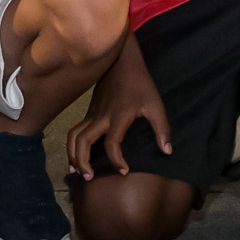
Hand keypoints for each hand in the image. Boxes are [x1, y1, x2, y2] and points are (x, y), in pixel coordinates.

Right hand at [66, 61, 170, 177]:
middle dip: (83, 162)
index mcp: (118, 115)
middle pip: (83, 141)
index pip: (112, 143)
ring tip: (77, 172)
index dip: (116, 160)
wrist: (122, 61)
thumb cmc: (140, 83)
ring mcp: (92, 114)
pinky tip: (77, 156)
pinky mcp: (89, 112)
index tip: (124, 171)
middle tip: (89, 178)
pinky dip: (73, 146)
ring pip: (74, 136)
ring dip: (73, 155)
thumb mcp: (156, 104)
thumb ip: (162, 128)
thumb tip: (167, 151)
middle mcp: (101, 116)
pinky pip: (75, 131)